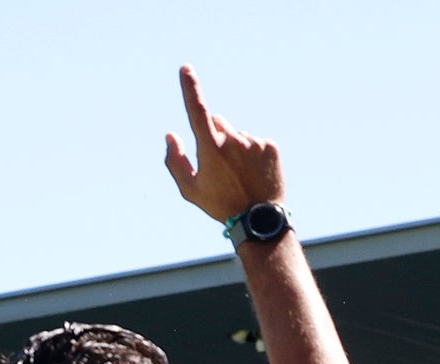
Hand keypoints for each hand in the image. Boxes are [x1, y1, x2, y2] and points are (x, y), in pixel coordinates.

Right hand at [164, 65, 283, 223]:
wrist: (258, 218)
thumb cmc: (219, 205)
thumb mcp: (190, 190)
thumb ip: (175, 160)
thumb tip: (170, 135)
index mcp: (211, 150)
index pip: (197, 112)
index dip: (190, 89)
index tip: (185, 69)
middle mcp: (233, 140)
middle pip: (217, 123)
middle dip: (213, 136)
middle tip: (217, 167)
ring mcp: (253, 141)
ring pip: (236, 134)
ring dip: (233, 148)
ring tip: (237, 174)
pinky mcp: (269, 145)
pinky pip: (254, 142)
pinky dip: (251, 154)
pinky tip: (252, 173)